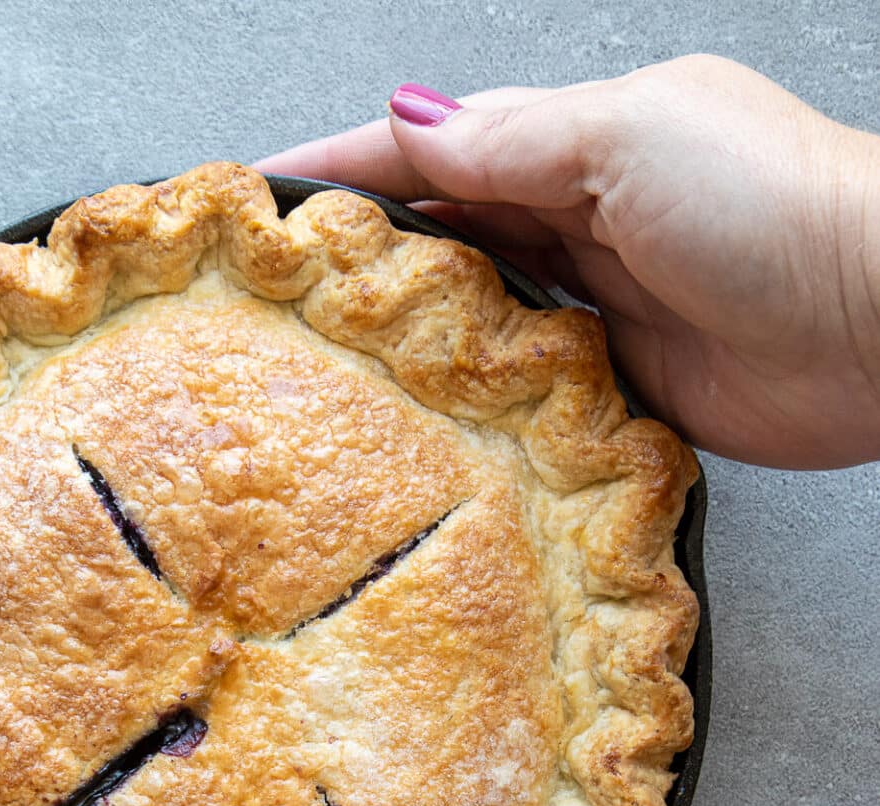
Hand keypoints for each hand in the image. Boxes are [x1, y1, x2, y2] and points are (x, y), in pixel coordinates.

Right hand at [260, 55, 879, 468]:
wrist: (878, 321)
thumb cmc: (769, 208)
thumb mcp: (625, 141)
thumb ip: (510, 146)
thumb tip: (411, 124)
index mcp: (578, 142)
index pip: (433, 151)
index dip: (342, 167)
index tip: (256, 191)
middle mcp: (580, 220)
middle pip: (442, 234)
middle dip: (360, 253)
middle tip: (273, 289)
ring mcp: (595, 307)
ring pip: (472, 315)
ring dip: (407, 330)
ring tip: (322, 354)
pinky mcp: (613, 389)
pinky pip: (518, 391)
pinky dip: (471, 396)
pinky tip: (421, 411)